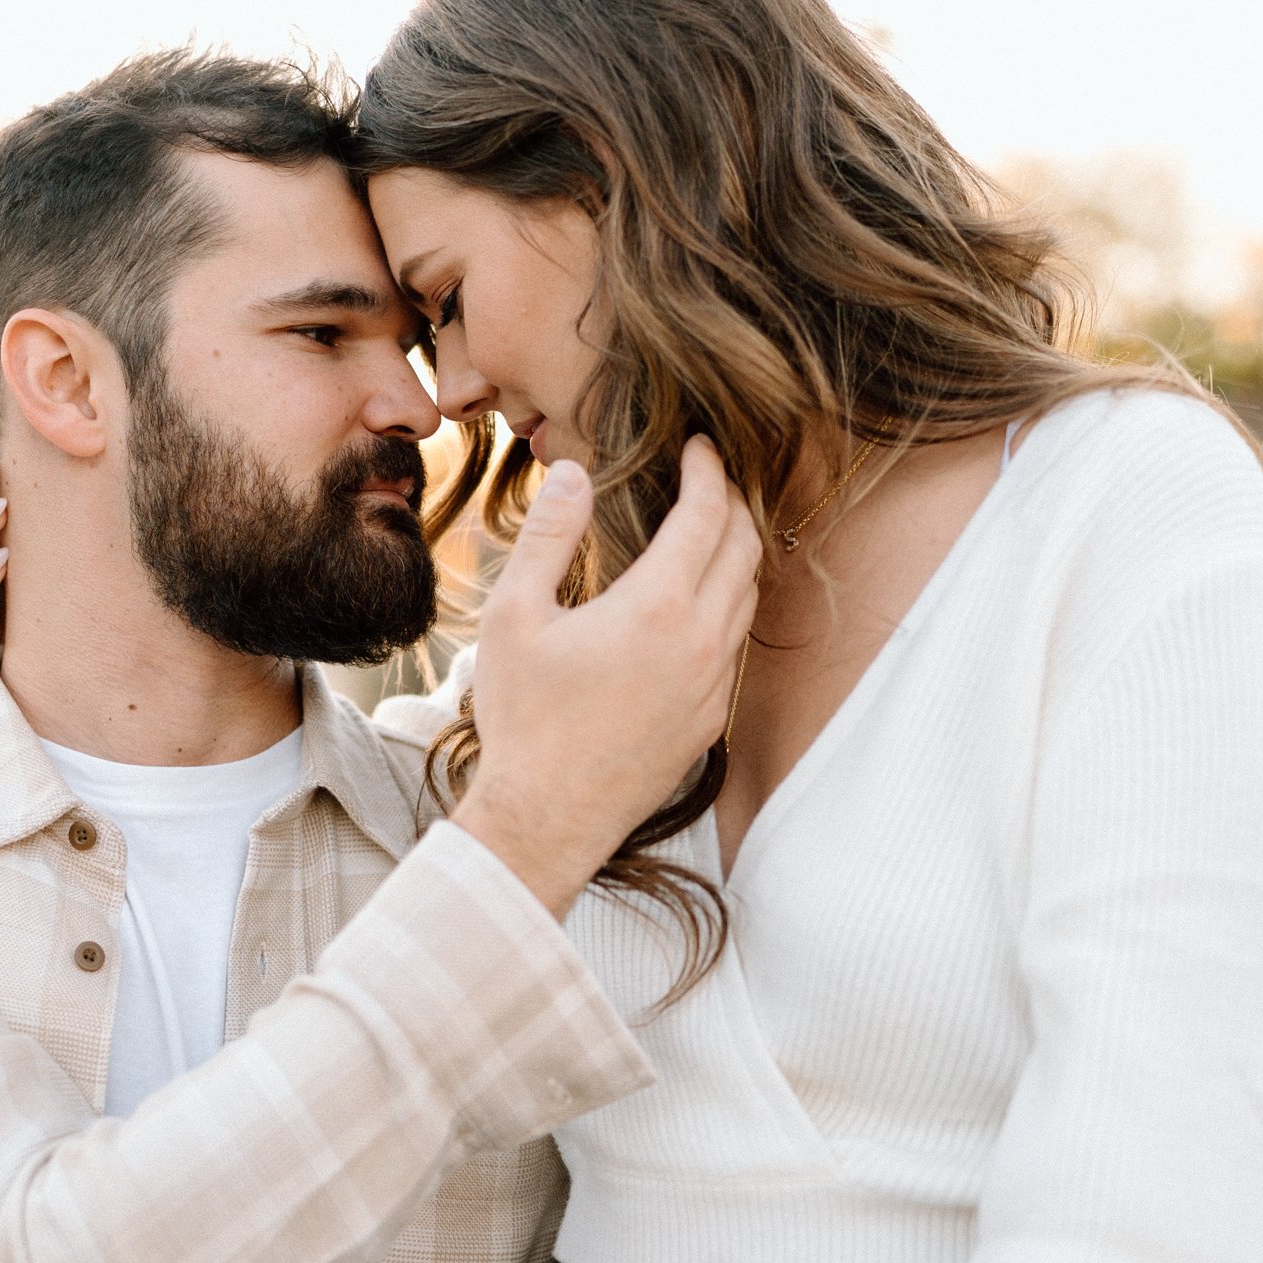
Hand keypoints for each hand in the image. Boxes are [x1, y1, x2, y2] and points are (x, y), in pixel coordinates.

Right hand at [454, 439, 759, 917]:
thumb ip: (548, 536)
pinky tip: (692, 607)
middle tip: (708, 480)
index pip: (708, 514)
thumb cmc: (523, 719)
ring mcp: (714, 686)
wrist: (547, 818)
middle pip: (746, 549)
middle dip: (733, 503)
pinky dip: (726, 608)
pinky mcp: (711, 721)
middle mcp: (702, 642)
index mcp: (657, 606)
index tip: (697, 445)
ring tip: (706, 534)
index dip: (708, 470)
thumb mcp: (514, 617)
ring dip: (736, 555)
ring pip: (748, 598)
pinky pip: (735, 647)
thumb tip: (573, 474)